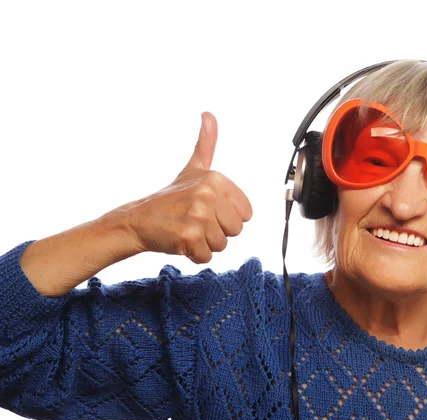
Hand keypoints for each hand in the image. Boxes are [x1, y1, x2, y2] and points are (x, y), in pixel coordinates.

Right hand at [125, 112, 252, 263]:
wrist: (138, 220)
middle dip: (217, 232)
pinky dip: (194, 254)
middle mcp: (208, 195)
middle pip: (236, 230)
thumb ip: (206, 144)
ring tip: (187, 230)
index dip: (227, 217)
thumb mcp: (193, 168)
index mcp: (215, 179)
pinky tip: (180, 241)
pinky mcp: (188, 236)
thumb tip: (209, 114)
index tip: (208, 210)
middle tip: (195, 222)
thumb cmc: (170, 198)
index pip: (246, 214)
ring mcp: (198, 216)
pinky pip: (206, 256)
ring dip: (205, 243)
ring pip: (222, 244)